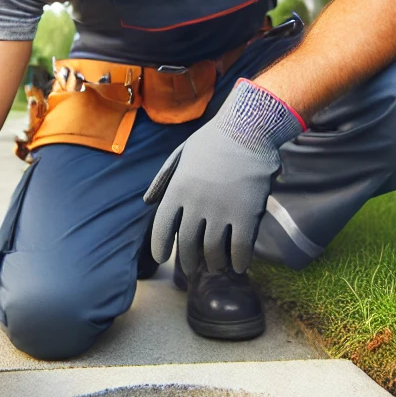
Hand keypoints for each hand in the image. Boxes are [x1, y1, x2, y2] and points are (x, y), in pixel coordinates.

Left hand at [144, 79, 303, 273]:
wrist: (248, 129)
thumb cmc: (213, 140)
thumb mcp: (180, 155)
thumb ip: (163, 180)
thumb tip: (147, 202)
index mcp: (177, 189)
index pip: (162, 228)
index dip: (160, 247)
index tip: (161, 258)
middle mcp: (196, 204)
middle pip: (188, 244)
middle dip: (189, 260)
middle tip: (192, 267)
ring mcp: (221, 211)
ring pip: (213, 251)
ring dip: (214, 263)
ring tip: (216, 265)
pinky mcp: (246, 215)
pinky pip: (240, 248)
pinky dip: (239, 261)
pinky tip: (239, 266)